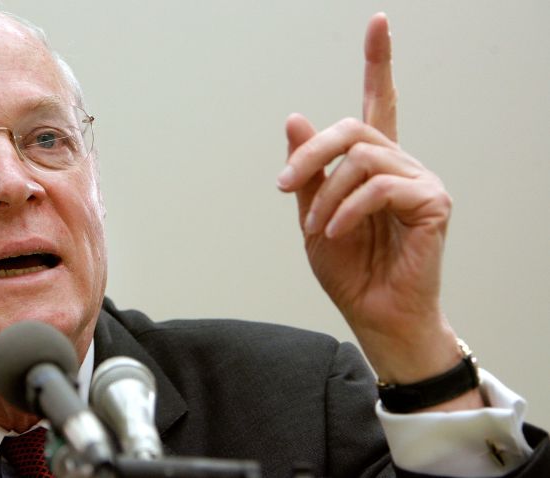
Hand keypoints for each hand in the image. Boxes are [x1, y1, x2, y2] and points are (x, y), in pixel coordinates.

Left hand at [277, 13, 480, 408]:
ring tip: (318, 227)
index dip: (378, 62)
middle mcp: (400, 165)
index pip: (379, 103)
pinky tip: (337, 232)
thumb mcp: (312, 216)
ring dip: (326, 194)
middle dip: (311, 155)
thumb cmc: (348, 270)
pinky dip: (347, 209)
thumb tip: (296, 118)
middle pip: (353, 130)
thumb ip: (307, 171)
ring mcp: (419, 181)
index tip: (378, 22)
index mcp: (372, 166)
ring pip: (362, 158)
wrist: (372, 314)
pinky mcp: (433, 201)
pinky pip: (379, 186)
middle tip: (285, 185)